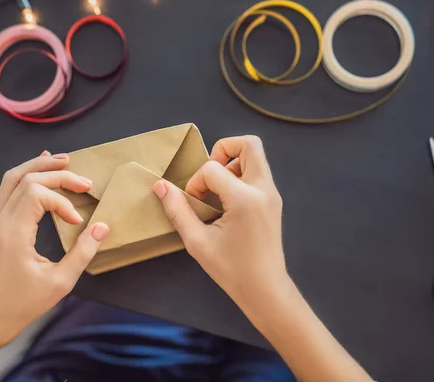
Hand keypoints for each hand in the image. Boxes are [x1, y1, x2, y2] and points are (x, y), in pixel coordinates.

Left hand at [0, 151, 108, 346]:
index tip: (78, 221)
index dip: (62, 201)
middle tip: (85, 182)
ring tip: (65, 160)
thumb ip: (82, 252)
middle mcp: (1, 221)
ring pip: (13, 177)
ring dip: (40, 166)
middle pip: (27, 180)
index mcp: (14, 234)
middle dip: (58, 176)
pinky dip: (27, 172)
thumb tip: (102, 226)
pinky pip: (9, 186)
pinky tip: (43, 164)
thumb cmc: (28, 300)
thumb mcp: (61, 282)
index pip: (36, 196)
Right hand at [152, 136, 286, 305]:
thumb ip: (178, 210)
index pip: (213, 168)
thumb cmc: (231, 270)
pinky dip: (240, 176)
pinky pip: (258, 173)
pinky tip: (227, 201)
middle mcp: (263, 189)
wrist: (265, 290)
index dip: (196, 182)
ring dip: (232, 163)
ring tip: (217, 189)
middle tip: (209, 174)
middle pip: (249, 144)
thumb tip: (160, 186)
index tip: (194, 205)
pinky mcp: (273, 201)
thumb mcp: (197, 242)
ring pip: (256, 157)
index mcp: (245, 198)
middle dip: (223, 150)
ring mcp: (272, 194)